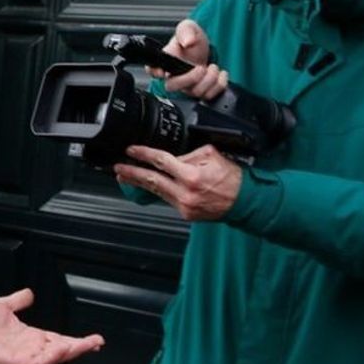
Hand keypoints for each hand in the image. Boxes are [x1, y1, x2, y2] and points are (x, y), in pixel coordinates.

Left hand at [0, 289, 103, 363]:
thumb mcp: (4, 306)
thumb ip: (18, 300)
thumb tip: (29, 293)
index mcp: (30, 336)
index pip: (59, 339)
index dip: (76, 340)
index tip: (93, 339)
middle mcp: (31, 347)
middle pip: (61, 349)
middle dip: (80, 347)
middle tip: (97, 343)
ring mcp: (25, 356)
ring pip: (53, 356)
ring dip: (69, 351)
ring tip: (84, 345)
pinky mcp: (17, 362)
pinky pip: (38, 362)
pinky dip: (51, 356)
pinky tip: (61, 348)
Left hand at [115, 144, 241, 219]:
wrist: (244, 201)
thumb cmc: (231, 178)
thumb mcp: (212, 155)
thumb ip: (189, 154)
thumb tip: (173, 157)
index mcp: (192, 175)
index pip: (161, 161)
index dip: (144, 154)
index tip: (132, 150)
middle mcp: (185, 192)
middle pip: (152, 180)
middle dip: (132, 173)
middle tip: (118, 167)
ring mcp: (184, 205)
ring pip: (156, 191)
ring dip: (139, 183)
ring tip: (124, 176)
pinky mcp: (186, 213)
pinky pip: (167, 199)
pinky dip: (157, 191)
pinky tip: (147, 185)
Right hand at [150, 19, 227, 99]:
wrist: (207, 50)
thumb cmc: (192, 41)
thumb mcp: (189, 28)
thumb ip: (186, 31)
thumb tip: (187, 41)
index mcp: (166, 61)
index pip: (152, 69)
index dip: (154, 71)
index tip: (162, 72)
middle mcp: (173, 76)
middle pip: (172, 86)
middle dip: (190, 78)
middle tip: (201, 67)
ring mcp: (186, 87)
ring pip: (193, 92)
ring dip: (209, 79)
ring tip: (213, 67)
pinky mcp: (199, 92)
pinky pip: (208, 96)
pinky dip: (219, 85)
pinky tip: (219, 74)